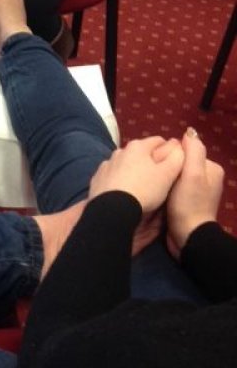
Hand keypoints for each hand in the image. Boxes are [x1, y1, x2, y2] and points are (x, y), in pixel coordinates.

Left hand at [89, 137, 184, 214]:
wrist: (112, 209)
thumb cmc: (144, 190)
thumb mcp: (168, 175)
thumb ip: (177, 158)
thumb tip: (179, 147)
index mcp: (138, 146)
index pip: (159, 141)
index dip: (169, 151)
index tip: (173, 165)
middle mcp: (120, 151)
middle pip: (141, 153)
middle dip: (150, 162)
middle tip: (159, 179)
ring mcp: (106, 164)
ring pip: (125, 164)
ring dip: (133, 171)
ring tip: (141, 187)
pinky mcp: (97, 179)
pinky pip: (112, 176)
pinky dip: (119, 181)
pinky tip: (124, 193)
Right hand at [166, 128, 224, 259]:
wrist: (187, 236)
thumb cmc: (188, 203)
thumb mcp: (192, 173)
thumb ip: (193, 151)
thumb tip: (189, 132)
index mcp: (212, 168)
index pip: (188, 150)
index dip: (173, 154)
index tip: (161, 162)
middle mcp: (207, 178)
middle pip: (182, 162)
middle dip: (169, 166)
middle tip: (156, 173)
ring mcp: (198, 191)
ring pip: (176, 174)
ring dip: (166, 177)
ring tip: (155, 182)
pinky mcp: (188, 202)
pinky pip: (175, 187)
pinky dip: (167, 188)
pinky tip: (159, 192)